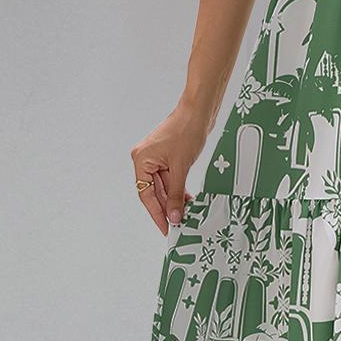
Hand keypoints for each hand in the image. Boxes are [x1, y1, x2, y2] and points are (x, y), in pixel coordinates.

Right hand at [131, 104, 207, 234]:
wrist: (198, 112)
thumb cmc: (186, 132)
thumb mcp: (181, 168)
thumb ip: (176, 194)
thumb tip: (174, 215)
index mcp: (141, 160)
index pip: (146, 195)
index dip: (156, 213)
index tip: (165, 228)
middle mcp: (144, 159)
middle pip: (154, 192)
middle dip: (167, 208)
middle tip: (177, 224)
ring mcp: (156, 158)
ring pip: (163, 186)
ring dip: (174, 199)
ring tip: (185, 214)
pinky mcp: (167, 157)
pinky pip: (170, 178)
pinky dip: (178, 189)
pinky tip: (187, 200)